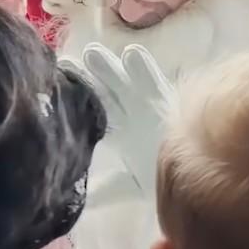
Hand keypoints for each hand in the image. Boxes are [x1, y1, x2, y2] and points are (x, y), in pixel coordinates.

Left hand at [60, 43, 175, 200]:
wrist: (194, 183)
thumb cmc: (162, 181)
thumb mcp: (128, 185)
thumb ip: (105, 187)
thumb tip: (76, 197)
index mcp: (123, 132)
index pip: (95, 111)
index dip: (75, 98)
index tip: (53, 84)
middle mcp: (135, 114)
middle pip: (107, 91)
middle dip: (87, 77)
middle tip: (64, 62)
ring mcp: (151, 105)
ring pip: (127, 82)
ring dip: (110, 69)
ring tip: (91, 52)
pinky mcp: (170, 103)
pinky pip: (157, 83)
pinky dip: (144, 69)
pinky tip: (131, 52)